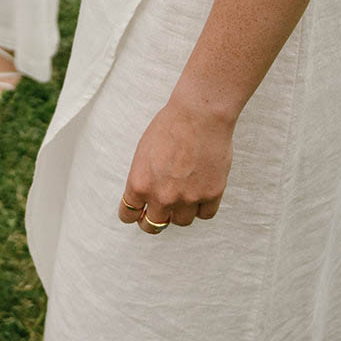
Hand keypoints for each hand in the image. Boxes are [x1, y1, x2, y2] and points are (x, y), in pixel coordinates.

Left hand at [118, 97, 234, 233]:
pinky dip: (202, 207)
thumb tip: (145, 197)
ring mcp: (187, 198)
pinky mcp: (211, 194)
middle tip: (158, 215)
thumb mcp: (143, 153)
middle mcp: (161, 196)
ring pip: (181, 222)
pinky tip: (200, 195)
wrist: (199, 116)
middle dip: (153, 221)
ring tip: (183, 198)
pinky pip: (205, 214)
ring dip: (180, 213)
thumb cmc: (169, 127)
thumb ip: (143, 179)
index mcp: (139, 184)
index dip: (132, 215)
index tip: (137, 214)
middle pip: (153, 225)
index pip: (128, 215)